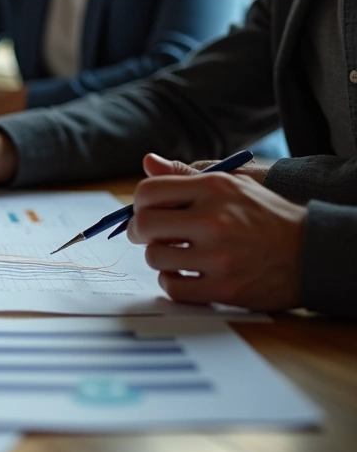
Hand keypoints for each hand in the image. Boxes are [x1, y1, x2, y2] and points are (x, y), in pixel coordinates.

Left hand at [128, 153, 306, 310]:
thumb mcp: (233, 185)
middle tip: (148, 235)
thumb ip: (186, 176)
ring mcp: (219, 257)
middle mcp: (215, 220)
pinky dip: (172, 282)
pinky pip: (172, 287)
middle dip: (139, 231)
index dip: (139, 203)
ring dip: (160, 257)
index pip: (148, 191)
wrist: (312, 252)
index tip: (146, 212)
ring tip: (177, 254)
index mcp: (215, 188)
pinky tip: (185, 274)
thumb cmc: (267, 217)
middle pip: (144, 225)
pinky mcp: (223, 289)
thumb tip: (148, 162)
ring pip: (155, 257)